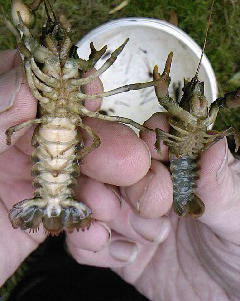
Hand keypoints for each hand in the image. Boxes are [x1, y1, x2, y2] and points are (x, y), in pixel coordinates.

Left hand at [0, 49, 149, 285]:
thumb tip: (27, 77)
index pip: (32, 85)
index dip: (65, 86)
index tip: (92, 97)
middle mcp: (15, 143)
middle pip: (69, 129)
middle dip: (102, 144)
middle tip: (130, 160)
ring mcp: (32, 176)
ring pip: (81, 168)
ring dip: (103, 186)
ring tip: (109, 207)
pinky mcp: (44, 210)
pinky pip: (77, 206)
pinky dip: (91, 217)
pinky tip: (96, 228)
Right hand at [67, 114, 239, 299]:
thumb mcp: (237, 219)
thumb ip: (218, 185)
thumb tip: (210, 144)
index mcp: (182, 167)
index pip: (152, 136)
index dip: (145, 146)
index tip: (150, 164)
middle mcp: (151, 185)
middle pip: (110, 163)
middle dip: (120, 186)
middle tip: (147, 211)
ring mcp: (129, 214)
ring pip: (89, 197)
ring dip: (104, 217)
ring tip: (139, 241)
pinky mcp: (115, 245)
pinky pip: (82, 237)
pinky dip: (91, 245)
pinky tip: (127, 257)